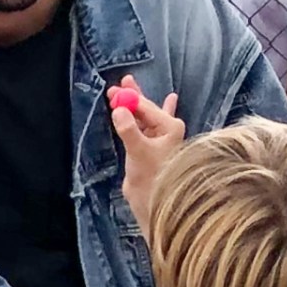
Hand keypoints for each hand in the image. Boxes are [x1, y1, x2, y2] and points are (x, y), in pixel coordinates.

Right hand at [107, 74, 185, 235]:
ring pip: (142, 117)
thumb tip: (118, 110)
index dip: (130, 98)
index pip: (147, 108)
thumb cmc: (153, 177)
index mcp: (170, 128)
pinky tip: (171, 99)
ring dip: (131, 106)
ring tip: (122, 90)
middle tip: (118, 84)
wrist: (153, 201)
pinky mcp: (147, 149)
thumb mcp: (139, 151)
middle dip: (132, 97)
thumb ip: (128, 130)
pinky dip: (141, 117)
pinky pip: (142, 127)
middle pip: (146, 109)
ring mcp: (157, 140)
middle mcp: (166, 131)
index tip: (114, 90)